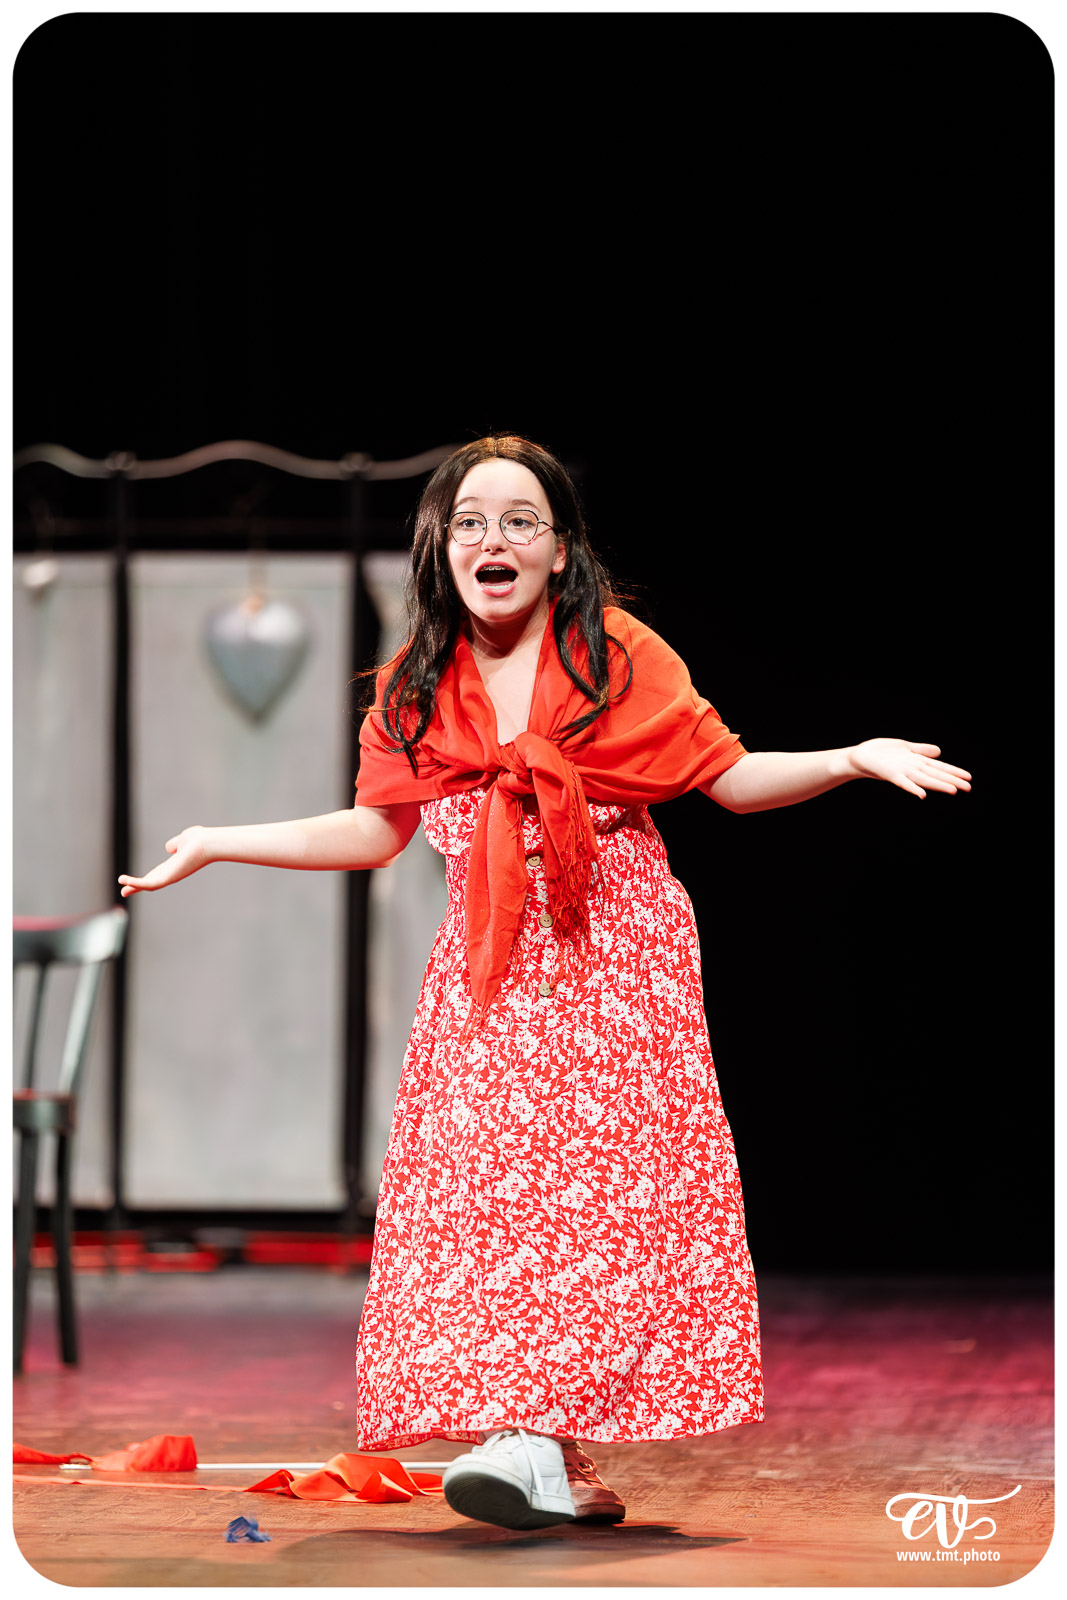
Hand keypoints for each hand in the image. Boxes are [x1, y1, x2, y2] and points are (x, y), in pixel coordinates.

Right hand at [118, 826, 211, 896]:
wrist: (208, 843)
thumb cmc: (200, 840)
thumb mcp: (183, 840)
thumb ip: (175, 844)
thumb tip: (169, 848)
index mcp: (174, 865)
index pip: (156, 873)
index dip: (144, 876)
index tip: (131, 880)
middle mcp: (172, 873)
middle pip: (151, 882)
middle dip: (137, 887)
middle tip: (124, 892)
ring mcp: (171, 876)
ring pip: (150, 885)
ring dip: (135, 887)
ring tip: (122, 890)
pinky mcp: (169, 878)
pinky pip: (150, 884)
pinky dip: (136, 883)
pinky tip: (124, 881)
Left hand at [848, 740, 971, 798]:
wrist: (859, 757)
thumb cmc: (881, 752)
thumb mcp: (904, 747)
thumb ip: (921, 750)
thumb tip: (939, 752)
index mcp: (917, 761)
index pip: (939, 767)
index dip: (954, 772)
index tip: (969, 777)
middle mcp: (912, 768)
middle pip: (935, 775)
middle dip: (952, 780)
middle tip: (969, 788)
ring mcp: (902, 772)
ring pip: (924, 779)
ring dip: (938, 785)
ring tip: (953, 790)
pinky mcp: (890, 774)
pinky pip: (903, 783)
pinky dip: (912, 788)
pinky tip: (922, 795)